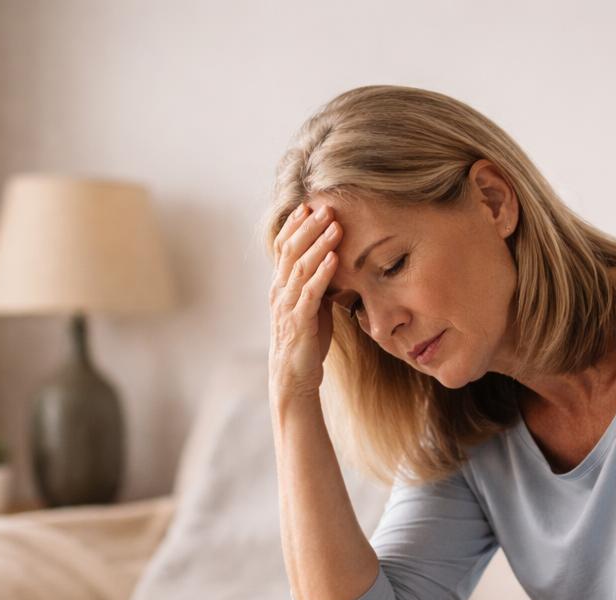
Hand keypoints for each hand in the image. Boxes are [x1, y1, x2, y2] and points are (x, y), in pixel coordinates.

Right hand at [269, 203, 341, 404]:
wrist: (293, 378)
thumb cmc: (305, 341)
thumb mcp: (311, 306)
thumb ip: (316, 284)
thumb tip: (334, 261)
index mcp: (280, 286)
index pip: (284, 248)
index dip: (295, 226)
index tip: (309, 206)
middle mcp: (280, 292)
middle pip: (291, 251)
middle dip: (309, 227)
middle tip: (327, 207)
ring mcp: (288, 307)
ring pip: (300, 268)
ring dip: (319, 245)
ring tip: (335, 226)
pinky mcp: (300, 323)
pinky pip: (310, 293)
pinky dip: (323, 274)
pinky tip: (335, 259)